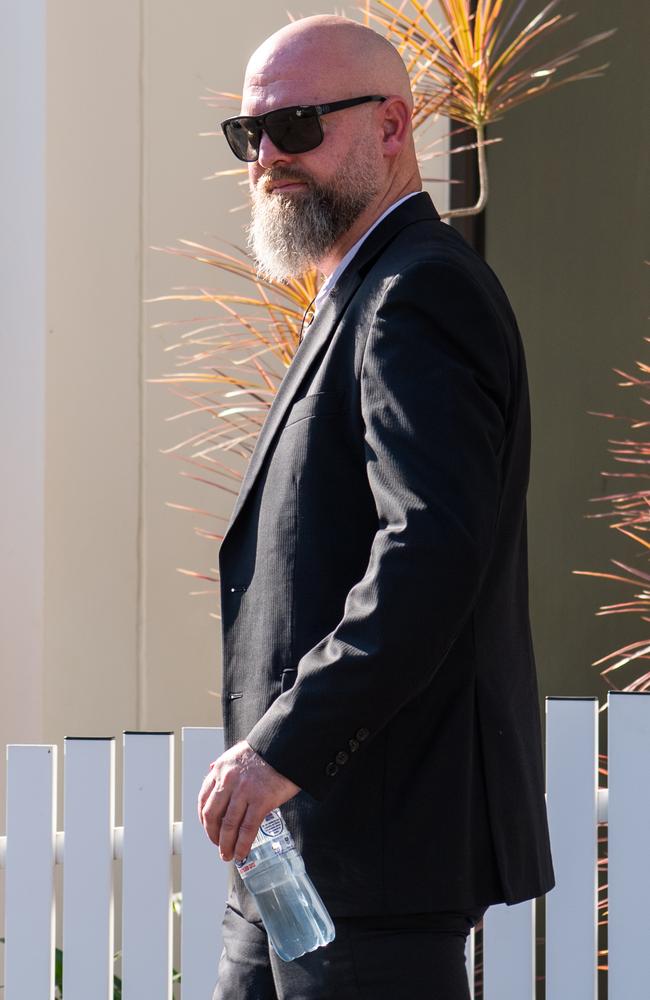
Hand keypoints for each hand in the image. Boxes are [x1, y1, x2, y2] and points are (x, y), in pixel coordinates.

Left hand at [197, 740, 299, 861]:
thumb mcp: (238, 753)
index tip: (209, 828)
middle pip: (212, 816)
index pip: (204, 799)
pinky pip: (248, 828)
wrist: (287, 746)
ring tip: (228, 854)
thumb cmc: (266, 750)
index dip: (204, 819)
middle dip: (213, 835)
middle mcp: (228, 781)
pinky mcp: (261, 801)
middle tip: (218, 845)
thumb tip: (212, 771)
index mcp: (221, 769)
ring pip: (229, 825)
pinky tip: (242, 852)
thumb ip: (225, 766)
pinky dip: (242, 844)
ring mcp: (244, 792)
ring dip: (226, 845)